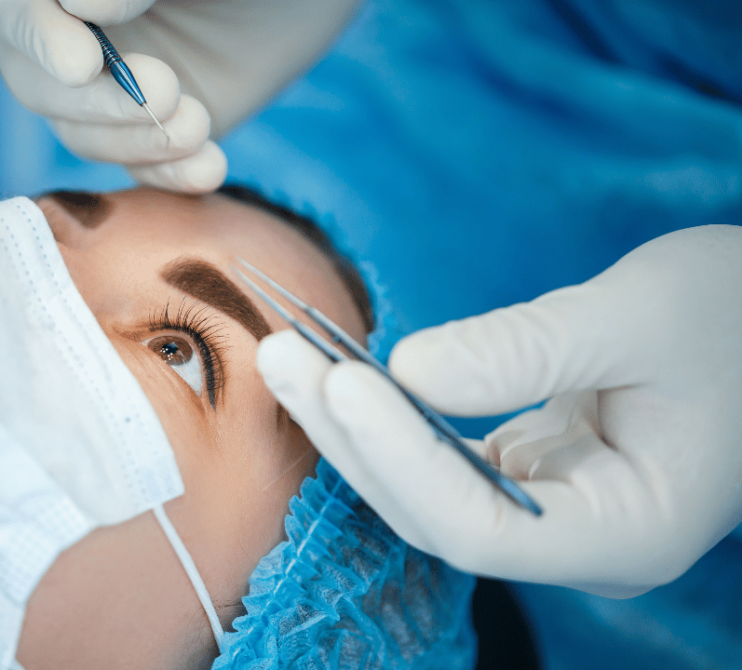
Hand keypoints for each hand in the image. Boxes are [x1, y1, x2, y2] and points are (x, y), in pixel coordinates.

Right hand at [0, 0, 361, 192]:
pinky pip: (135, 165)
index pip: (9, 7)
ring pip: (78, 131)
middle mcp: (71, 27)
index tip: (84, 60)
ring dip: (137, 139)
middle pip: (30, 78)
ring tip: (200, 121)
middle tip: (166, 92)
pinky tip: (210, 167)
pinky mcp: (149, 129)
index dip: (35, 35)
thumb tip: (80, 4)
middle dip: (97, 101)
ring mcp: (108, 82)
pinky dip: (169, 173)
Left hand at [258, 225, 741, 596]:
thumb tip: (405, 369)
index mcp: (627, 529)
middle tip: (281, 356)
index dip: (402, 460)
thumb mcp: (639, 315)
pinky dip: (389, 415)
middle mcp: (577, 539)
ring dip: (354, 425)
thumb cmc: (733, 314)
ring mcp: (547, 509)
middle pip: (432, 511)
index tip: (343, 383)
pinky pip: (439, 456)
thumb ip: (523, 350)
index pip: (482, 527)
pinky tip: (340, 372)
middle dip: (352, 436)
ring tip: (289, 357)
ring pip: (424, 487)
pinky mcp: (526, 471)